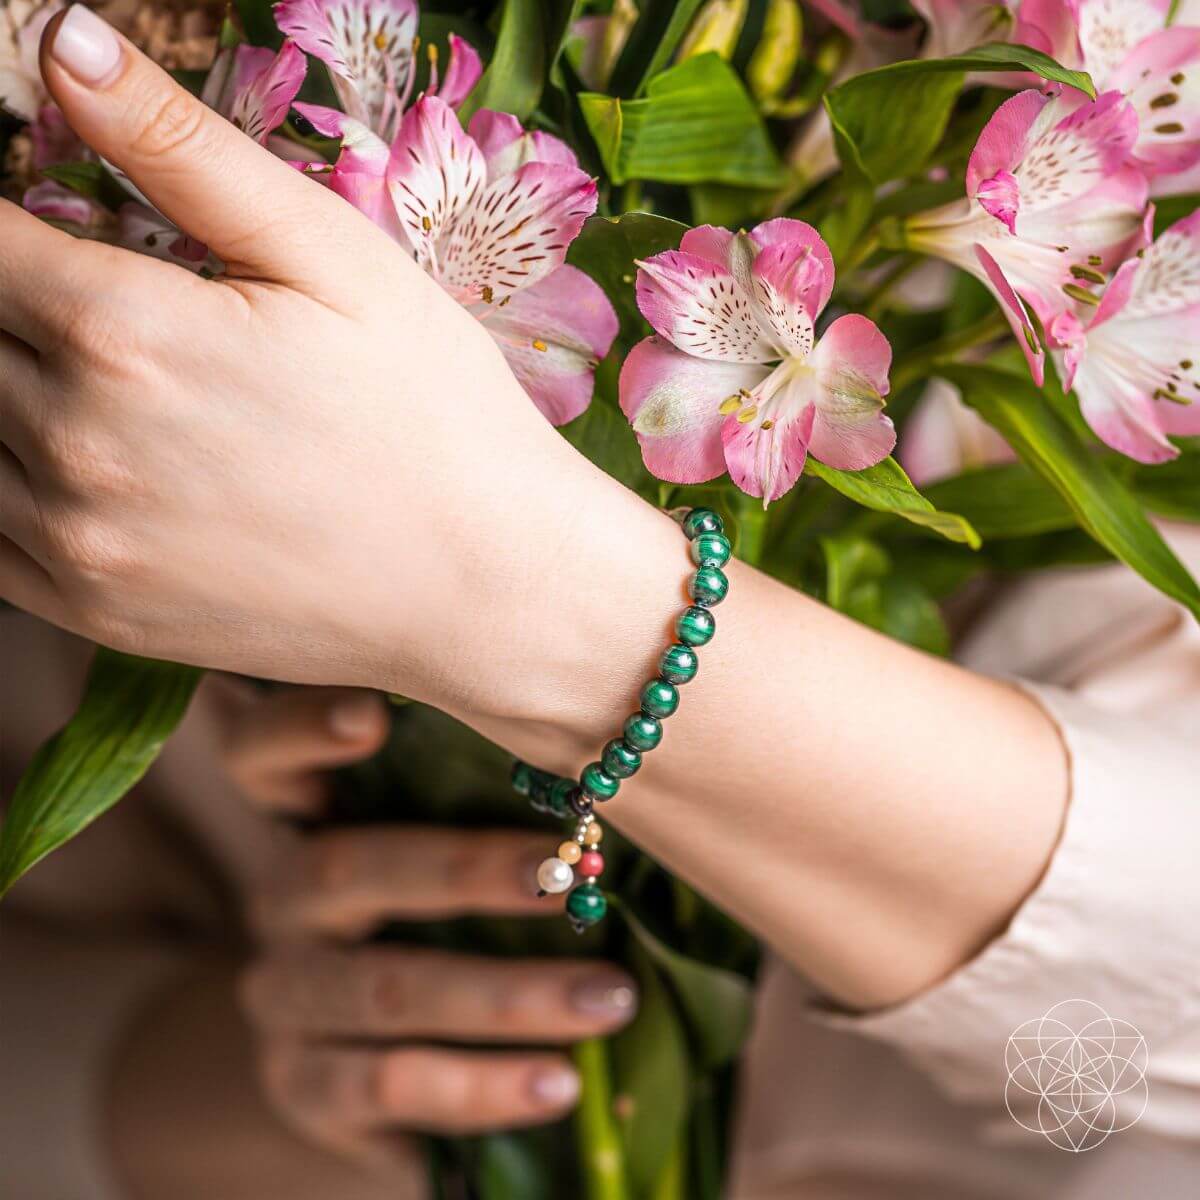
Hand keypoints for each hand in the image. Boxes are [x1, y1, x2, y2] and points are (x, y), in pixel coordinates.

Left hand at [0, 7, 626, 706]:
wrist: (489, 589)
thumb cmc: (437, 419)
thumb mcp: (338, 261)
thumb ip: (186, 152)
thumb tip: (64, 44)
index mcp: (126, 333)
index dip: (9, 222)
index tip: (54, 230)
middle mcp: (76, 443)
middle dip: (17, 306)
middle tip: (107, 312)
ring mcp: (79, 542)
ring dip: (11, 394)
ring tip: (114, 390)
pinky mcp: (98, 612)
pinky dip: (10, 487)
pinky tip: (85, 468)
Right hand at [216, 684, 636, 1164]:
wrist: (366, 1048)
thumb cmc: (437, 907)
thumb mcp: (441, 843)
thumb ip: (476, 797)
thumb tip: (607, 766)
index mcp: (305, 817)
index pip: (263, 756)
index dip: (301, 728)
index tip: (371, 715)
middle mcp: (281, 896)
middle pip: (344, 870)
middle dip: (466, 870)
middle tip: (567, 874)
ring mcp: (285, 996)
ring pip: (385, 989)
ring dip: (507, 995)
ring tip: (610, 999)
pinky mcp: (305, 1086)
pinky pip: (390, 1086)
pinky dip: (482, 1088)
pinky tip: (561, 1084)